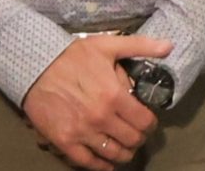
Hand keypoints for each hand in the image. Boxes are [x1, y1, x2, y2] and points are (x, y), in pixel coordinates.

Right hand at [21, 35, 171, 169]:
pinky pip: (86, 161)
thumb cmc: (73, 56)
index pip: (144, 121)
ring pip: (113, 153)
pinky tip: (107, 165)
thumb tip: (169, 46)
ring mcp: (82, 132)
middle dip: (139, 138)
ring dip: (124, 154)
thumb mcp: (109, 45)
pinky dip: (100, 166)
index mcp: (115, 96)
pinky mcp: (64, 140)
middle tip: (138, 135)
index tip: (150, 123)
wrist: (35, 67)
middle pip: (132, 140)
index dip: (151, 125)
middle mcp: (101, 118)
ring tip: (126, 149)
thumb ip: (142, 46)